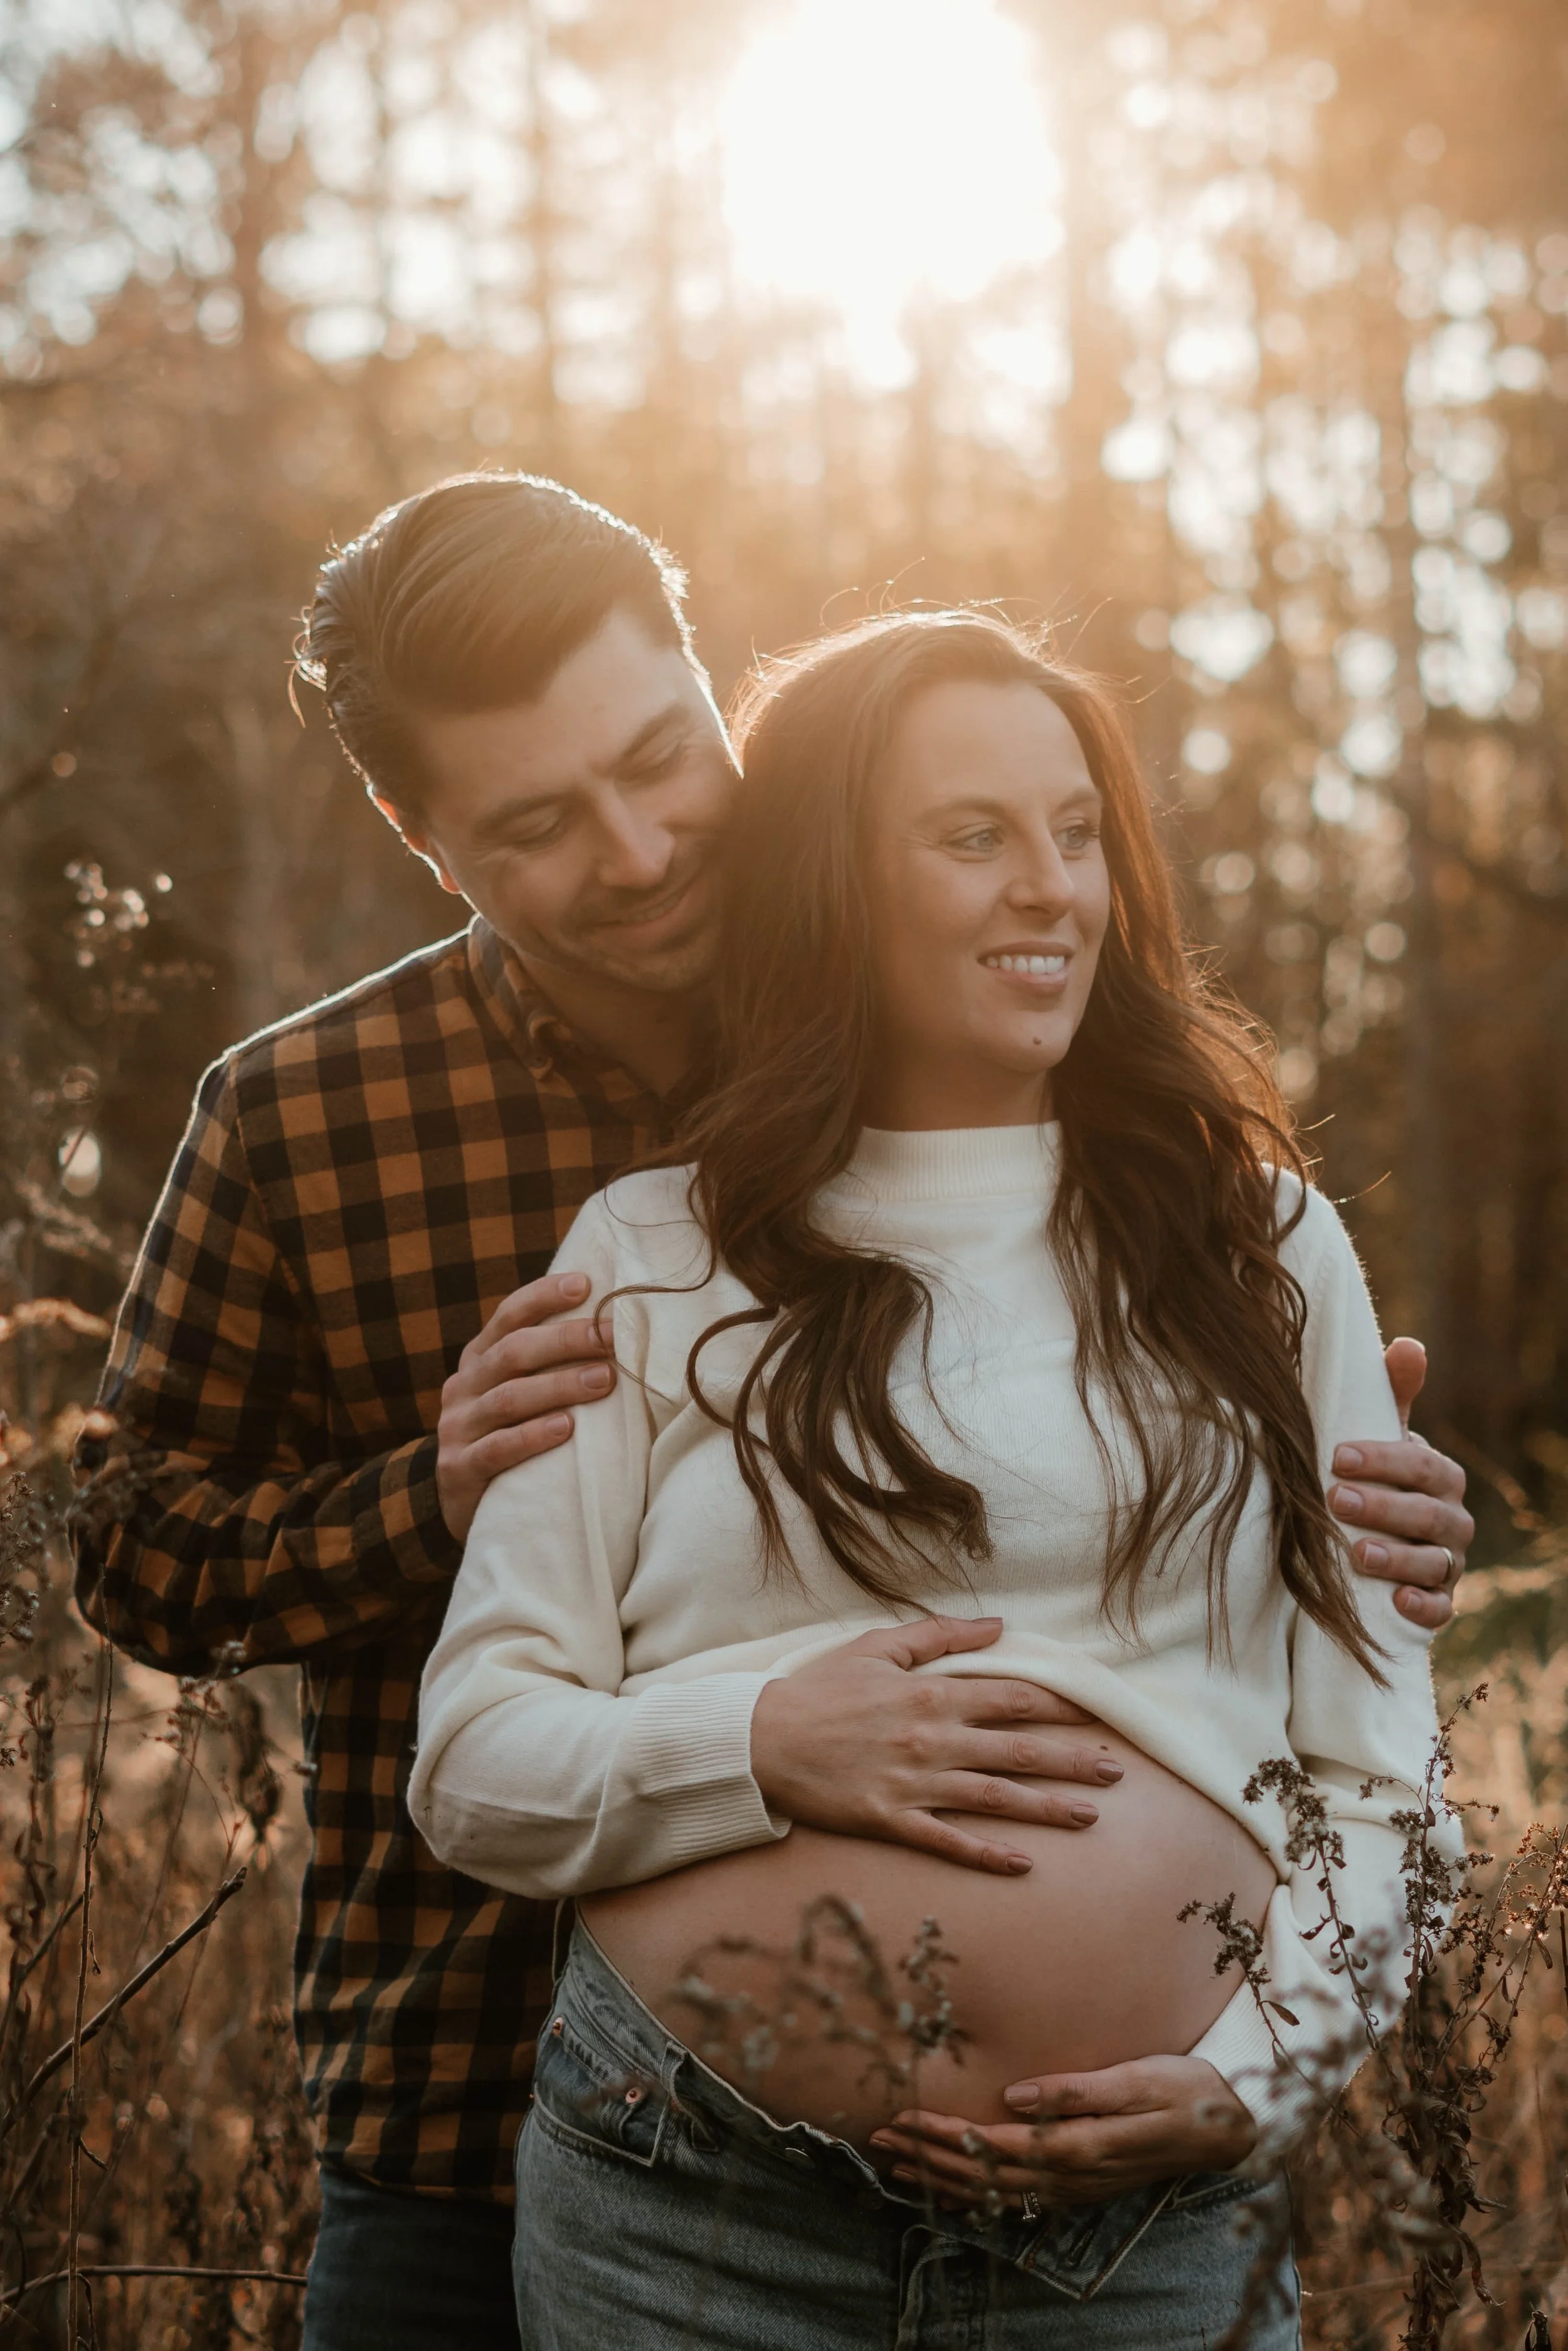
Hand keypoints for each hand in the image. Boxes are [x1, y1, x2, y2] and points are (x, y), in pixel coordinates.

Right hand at [436, 1272, 615, 1542]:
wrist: (468, 1505)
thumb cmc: (514, 1436)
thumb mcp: (523, 1393)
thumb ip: (551, 1364)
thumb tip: (615, 1325)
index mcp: (480, 1359)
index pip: (508, 1316)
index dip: (544, 1296)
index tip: (586, 1284)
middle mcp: (464, 1387)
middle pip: (513, 1353)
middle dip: (564, 1340)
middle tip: (610, 1337)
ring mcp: (457, 1428)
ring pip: (508, 1399)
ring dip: (558, 1386)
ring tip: (603, 1380)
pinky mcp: (458, 1470)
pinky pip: (497, 1449)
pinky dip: (532, 1437)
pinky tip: (566, 1430)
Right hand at [749, 1616, 1120, 1874]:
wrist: (759, 1738)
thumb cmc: (818, 1689)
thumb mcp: (877, 1646)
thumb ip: (940, 1635)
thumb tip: (997, 1625)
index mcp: (931, 1693)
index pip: (1012, 1699)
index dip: (1059, 1708)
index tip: (1095, 1715)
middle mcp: (932, 1738)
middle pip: (1018, 1751)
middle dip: (1072, 1762)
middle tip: (1117, 1773)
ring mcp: (913, 1783)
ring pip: (995, 1799)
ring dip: (1047, 1808)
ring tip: (1090, 1817)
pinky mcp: (890, 1819)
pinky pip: (948, 1841)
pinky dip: (986, 1854)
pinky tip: (1022, 1864)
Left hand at [870, 2055, 1256, 2208]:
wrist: (1231, 2128)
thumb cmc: (1186, 2090)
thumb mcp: (1139, 2077)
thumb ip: (1077, 2089)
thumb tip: (1015, 2093)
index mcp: (1080, 2146)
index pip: (995, 2145)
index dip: (945, 2133)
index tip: (903, 2115)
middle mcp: (1071, 2176)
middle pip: (983, 2173)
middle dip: (928, 2156)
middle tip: (878, 2138)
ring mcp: (1075, 2188)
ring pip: (994, 2192)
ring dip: (941, 2178)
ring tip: (895, 2163)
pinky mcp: (1080, 2186)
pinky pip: (1015, 2199)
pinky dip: (974, 2195)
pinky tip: (949, 2187)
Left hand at [1331, 1337, 1472, 1632]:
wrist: (1377, 1542)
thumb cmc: (1376, 1479)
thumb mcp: (1381, 1438)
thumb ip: (1392, 1396)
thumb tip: (1408, 1345)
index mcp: (1441, 1477)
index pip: (1422, 1464)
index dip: (1384, 1459)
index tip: (1337, 1456)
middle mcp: (1453, 1519)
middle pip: (1428, 1513)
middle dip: (1384, 1507)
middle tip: (1337, 1500)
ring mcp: (1448, 1563)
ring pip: (1435, 1562)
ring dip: (1398, 1558)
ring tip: (1358, 1554)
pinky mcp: (1439, 1602)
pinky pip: (1441, 1609)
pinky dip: (1423, 1606)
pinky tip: (1397, 1600)